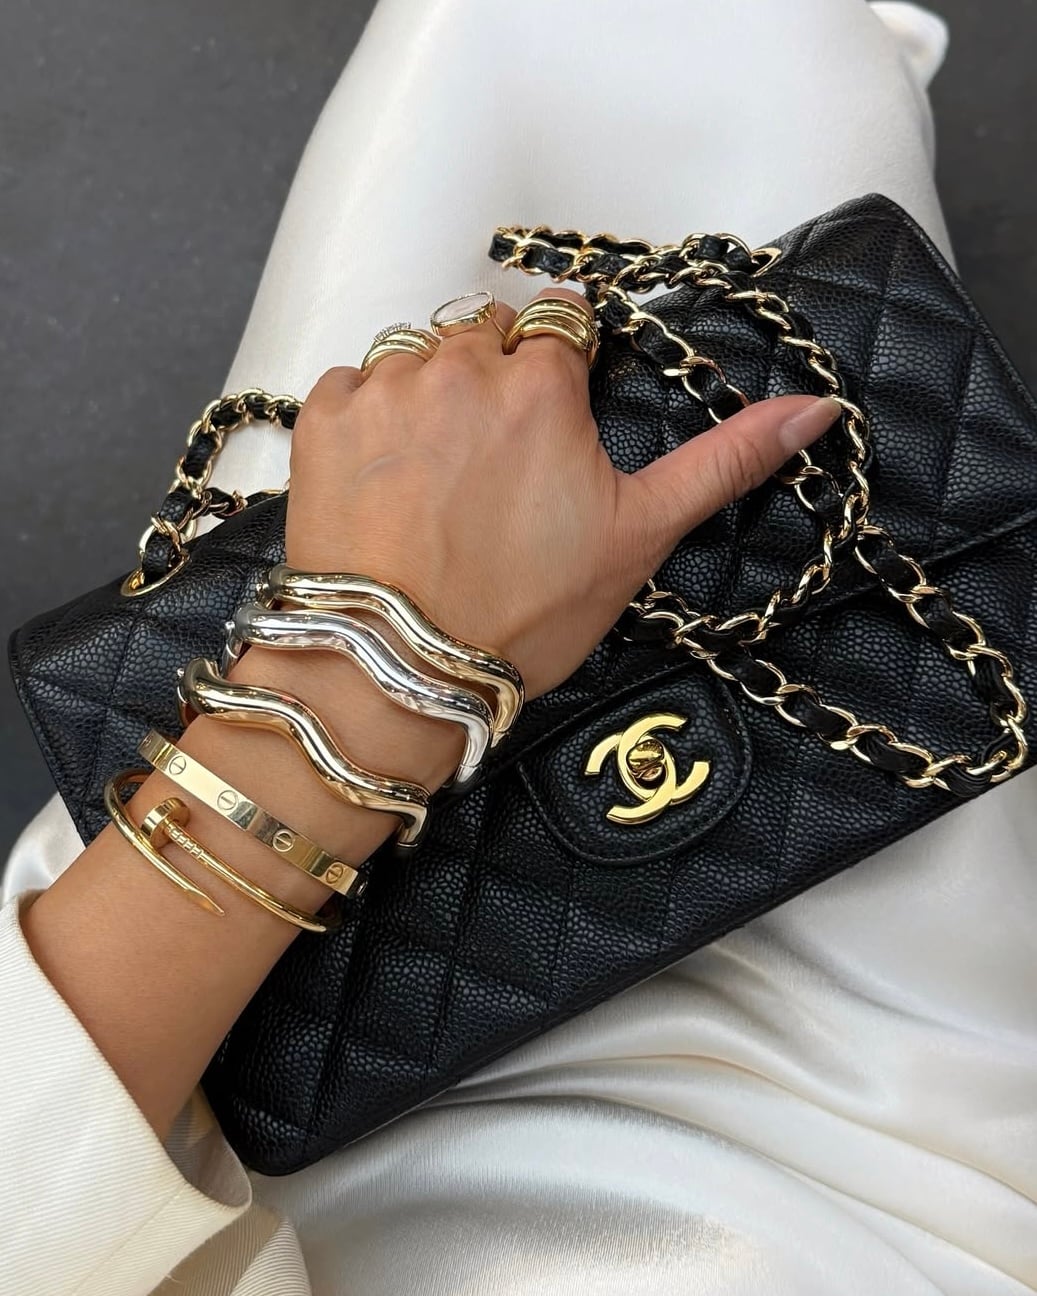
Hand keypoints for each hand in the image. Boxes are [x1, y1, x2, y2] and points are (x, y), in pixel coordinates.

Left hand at [286, 288, 839, 699]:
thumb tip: (818, 407)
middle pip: (486, 329)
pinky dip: (371, 417)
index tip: (554, 411)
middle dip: (497, 374)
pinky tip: (387, 479)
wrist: (399, 668)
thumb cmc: (525, 610)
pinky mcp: (324, 417)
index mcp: (541, 381)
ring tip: (439, 475)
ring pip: (418, 351)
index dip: (561, 364)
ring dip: (432, 392)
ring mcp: (384, 386)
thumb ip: (725, 461)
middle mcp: (460, 362)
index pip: (560, 321)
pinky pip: (353, 382)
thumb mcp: (639, 536)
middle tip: (496, 460)